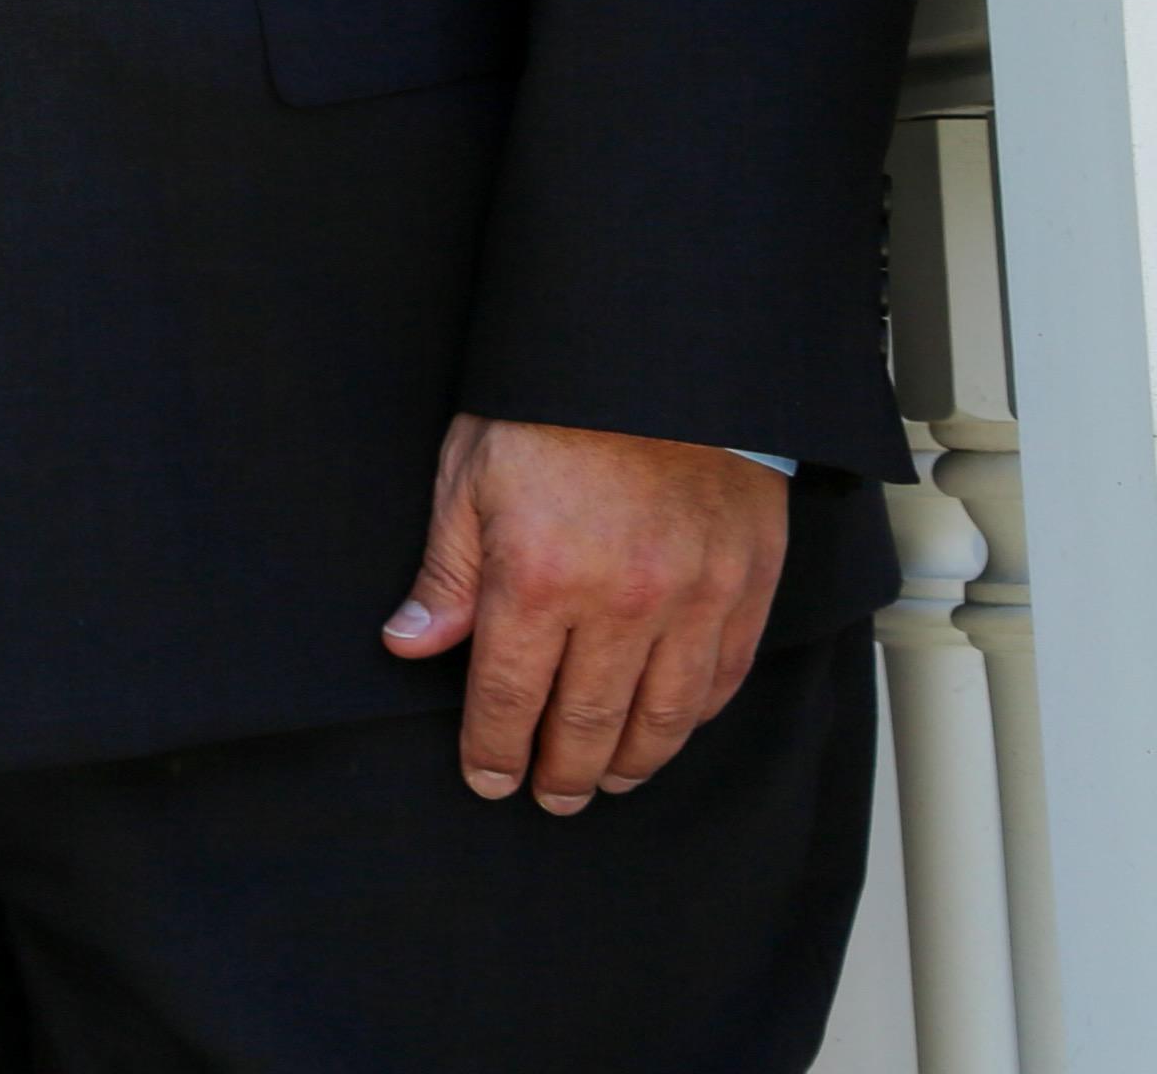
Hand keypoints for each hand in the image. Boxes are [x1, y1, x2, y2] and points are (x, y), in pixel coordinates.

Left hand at [381, 412, 786, 810]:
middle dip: (563, 773)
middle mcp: (620, 602)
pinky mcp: (746, 586)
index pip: (509, 698)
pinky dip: (694, 717)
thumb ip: (447, 574)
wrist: (660, 357)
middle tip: (551, 798)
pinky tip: (671, 727)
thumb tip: (411, 645)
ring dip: (632, 761)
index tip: (488, 779)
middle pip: (588, 723)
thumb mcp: (469, 475)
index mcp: (538, 578)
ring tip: (609, 780)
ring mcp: (692, 599)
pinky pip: (721, 678)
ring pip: (662, 717)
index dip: (494, 750)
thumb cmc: (553, 407)